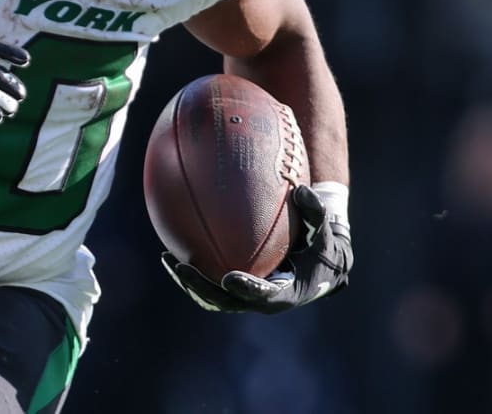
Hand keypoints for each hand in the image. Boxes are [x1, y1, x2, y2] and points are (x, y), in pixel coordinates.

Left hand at [162, 184, 352, 313]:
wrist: (319, 262)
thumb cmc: (321, 243)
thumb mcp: (323, 230)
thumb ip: (315, 213)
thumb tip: (302, 191)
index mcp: (285, 292)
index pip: (264, 296)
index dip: (247, 290)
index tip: (230, 278)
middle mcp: (261, 298)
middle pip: (227, 301)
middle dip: (203, 287)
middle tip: (184, 268)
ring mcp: (245, 294)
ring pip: (212, 294)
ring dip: (189, 281)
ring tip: (168, 259)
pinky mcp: (234, 285)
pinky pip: (209, 279)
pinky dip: (193, 268)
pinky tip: (172, 247)